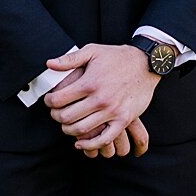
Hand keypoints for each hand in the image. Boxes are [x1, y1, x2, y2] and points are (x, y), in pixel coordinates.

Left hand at [43, 44, 159, 151]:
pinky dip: (90, 144)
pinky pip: (104, 139)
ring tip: (66, 124)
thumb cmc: (117, 57)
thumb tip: (49, 64)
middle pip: (67, 117)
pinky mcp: (123, 120)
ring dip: (68, 130)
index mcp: (89, 83)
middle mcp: (100, 99)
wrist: (146, 64)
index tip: (49, 100)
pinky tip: (80, 143)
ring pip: (82, 130)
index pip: (59, 99)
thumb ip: (69, 59)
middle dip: (56, 116)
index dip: (49, 102)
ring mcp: (112, 111)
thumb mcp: (92, 51)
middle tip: (55, 113)